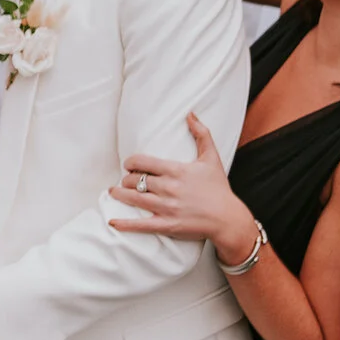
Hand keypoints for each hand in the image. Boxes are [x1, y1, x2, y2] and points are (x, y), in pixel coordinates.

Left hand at [109, 113, 254, 259]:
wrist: (228, 218)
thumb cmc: (219, 188)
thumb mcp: (211, 158)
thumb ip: (201, 134)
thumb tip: (190, 114)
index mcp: (175, 170)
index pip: (142, 162)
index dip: (130, 162)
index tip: (129, 165)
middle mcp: (168, 188)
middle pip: (135, 180)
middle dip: (127, 179)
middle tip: (126, 180)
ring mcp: (166, 207)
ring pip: (134, 198)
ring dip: (120, 194)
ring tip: (114, 192)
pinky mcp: (167, 224)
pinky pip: (140, 224)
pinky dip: (124, 223)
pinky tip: (112, 221)